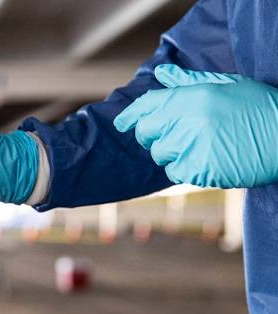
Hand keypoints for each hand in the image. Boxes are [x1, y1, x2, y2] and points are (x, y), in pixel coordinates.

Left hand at [114, 64, 277, 187]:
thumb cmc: (259, 108)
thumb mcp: (227, 85)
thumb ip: (188, 83)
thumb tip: (162, 75)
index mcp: (192, 97)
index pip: (147, 105)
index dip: (130, 115)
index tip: (120, 123)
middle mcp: (187, 120)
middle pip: (147, 133)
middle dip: (154, 136)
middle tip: (173, 135)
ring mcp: (192, 146)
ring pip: (160, 155)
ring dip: (173, 153)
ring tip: (200, 145)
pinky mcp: (199, 169)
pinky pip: (176, 172)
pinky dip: (186, 169)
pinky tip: (207, 159)